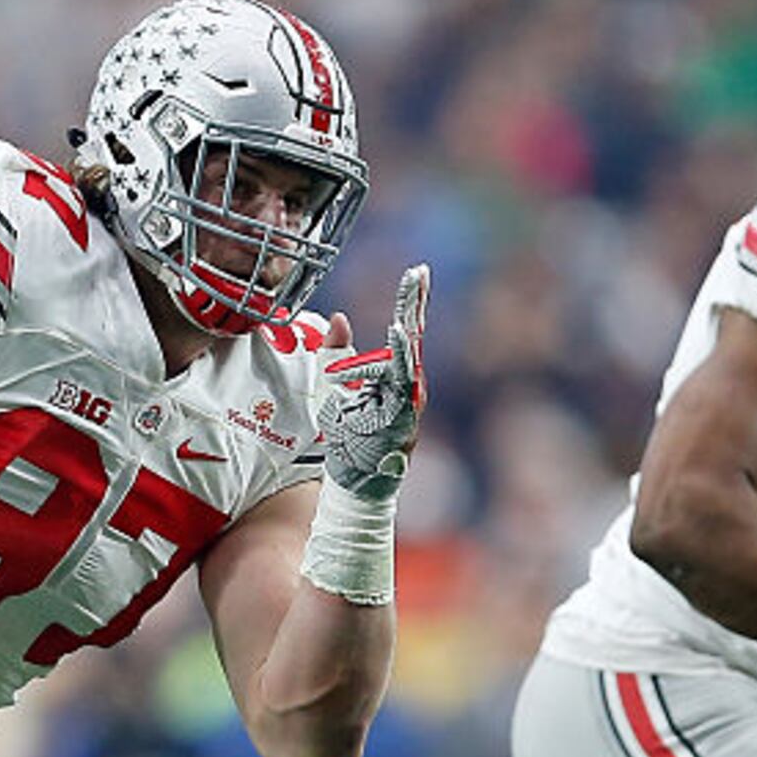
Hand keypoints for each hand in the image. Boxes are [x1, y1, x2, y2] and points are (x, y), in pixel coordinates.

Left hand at [315, 263, 428, 499]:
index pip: (406, 331)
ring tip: (412, 291)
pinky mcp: (403, 416)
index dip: (411, 301)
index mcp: (396, 377)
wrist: (355, 485)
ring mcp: (409, 402)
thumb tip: (340, 317)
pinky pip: (402, 381)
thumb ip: (338, 353)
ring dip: (409, 323)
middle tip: (419, 271)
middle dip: (415, 303)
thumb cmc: (350, 441)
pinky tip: (397, 333)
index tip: (417, 271)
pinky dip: (401, 356)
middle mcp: (409, 386)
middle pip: (413, 336)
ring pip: (410, 356)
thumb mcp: (337, 389)